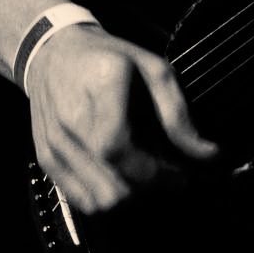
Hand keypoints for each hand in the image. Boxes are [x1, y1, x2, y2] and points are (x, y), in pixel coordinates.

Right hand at [24, 23, 217, 212]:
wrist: (53, 52)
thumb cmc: (108, 58)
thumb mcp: (154, 70)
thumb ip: (179, 114)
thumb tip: (208, 154)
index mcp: (101, 87)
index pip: (119, 149)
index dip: (154, 173)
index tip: (180, 175)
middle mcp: (72, 119)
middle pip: (111, 183)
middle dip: (149, 188)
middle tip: (167, 173)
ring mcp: (54, 142)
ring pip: (98, 200)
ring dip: (129, 195)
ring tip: (143, 173)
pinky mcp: (45, 157)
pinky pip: (81, 200)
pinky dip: (106, 196)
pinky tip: (119, 176)